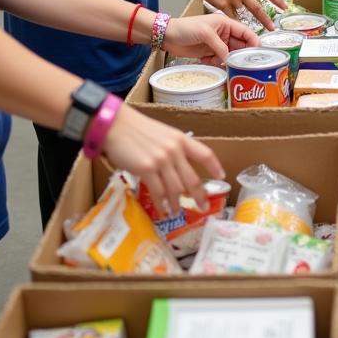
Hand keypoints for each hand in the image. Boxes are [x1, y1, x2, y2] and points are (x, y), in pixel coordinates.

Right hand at [103, 105, 224, 213]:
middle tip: (203, 207)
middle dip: (199, 195)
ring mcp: (161, 160)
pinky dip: (161, 204)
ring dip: (176, 204)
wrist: (116, 125)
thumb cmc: (137, 129)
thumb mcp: (163, 134)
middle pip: (192, 178)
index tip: (222, 177)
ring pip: (175, 189)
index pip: (205, 154)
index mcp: (181, 139)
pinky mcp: (146, 169)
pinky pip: (158, 192)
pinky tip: (162, 210)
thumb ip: (173, 149)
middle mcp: (174, 150)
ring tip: (176, 212)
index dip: (215, 166)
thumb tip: (179, 169)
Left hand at [163, 12, 260, 64]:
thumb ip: (220, 46)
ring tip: (219, 62)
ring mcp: (217, 44)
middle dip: (241, 55)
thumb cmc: (186, 27)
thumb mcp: (206, 33)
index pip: (246, 32)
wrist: (167, 36)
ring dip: (228, 61)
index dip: (254, 42)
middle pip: (240, 46)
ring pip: (230, 56)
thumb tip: (231, 59)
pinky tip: (206, 61)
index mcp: (226, 23)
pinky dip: (216, 64)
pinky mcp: (209, 53)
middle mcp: (224, 34)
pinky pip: (220, 61)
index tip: (259, 53)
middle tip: (243, 64)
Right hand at [192, 0, 285, 29]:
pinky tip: (234, 26)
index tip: (284, 7)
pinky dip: (234, 22)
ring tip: (248, 27)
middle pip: (258, 8)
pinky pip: (232, 17)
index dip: (277, 0)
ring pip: (244, 13)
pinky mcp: (223, 5)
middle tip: (272, 28)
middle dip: (266, 20)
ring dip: (246, 20)